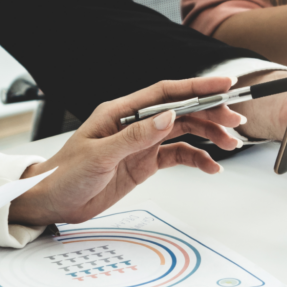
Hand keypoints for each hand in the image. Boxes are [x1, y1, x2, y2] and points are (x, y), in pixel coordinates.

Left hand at [9, 77, 245, 226]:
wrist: (51, 202)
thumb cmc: (64, 175)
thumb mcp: (99, 156)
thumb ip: (136, 136)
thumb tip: (168, 117)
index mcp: (121, 111)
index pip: (166, 92)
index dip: (196, 87)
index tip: (223, 84)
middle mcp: (135, 123)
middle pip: (181, 110)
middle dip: (211, 112)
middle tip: (235, 120)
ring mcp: (142, 142)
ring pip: (184, 131)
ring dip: (209, 135)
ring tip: (230, 143)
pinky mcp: (144, 162)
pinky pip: (178, 155)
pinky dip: (197, 159)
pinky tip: (211, 165)